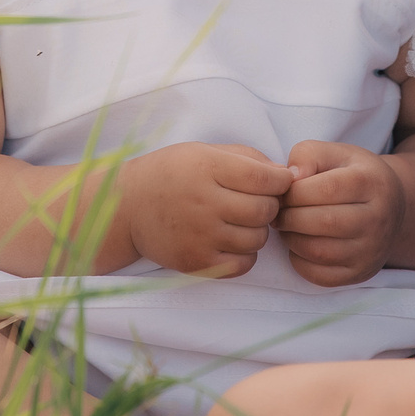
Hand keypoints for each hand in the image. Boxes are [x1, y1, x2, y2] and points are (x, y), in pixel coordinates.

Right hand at [120, 143, 293, 277]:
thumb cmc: (172, 173)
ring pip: (257, 239)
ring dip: (257, 230)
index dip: (281, 180)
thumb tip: (286, 174)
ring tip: (240, 220)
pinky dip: (245, 254)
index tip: (279, 181)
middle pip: (265, 210)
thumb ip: (247, 158)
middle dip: (270, 205)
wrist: (128, 206)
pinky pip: (243, 264)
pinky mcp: (196, 262)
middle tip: (257, 201)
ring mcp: (199, 235)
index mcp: (207, 167)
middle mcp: (203, 201)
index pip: (264, 178)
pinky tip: (231, 240)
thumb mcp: (204, 151)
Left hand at [275, 140, 405, 287]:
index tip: (281, 191)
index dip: (294, 192)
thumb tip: (289, 177)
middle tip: (278, 211)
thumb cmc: (354, 175)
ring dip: (291, 239)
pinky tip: (299, 244)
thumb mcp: (336, 154)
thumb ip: (308, 155)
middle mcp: (378, 219)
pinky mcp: (361, 273)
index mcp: (372, 182)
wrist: (391, 207)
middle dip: (289, 216)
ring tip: (287, 225)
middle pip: (324, 222)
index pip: (326, 189)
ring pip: (320, 251)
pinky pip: (321, 276)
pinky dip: (300, 261)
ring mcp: (372, 250)